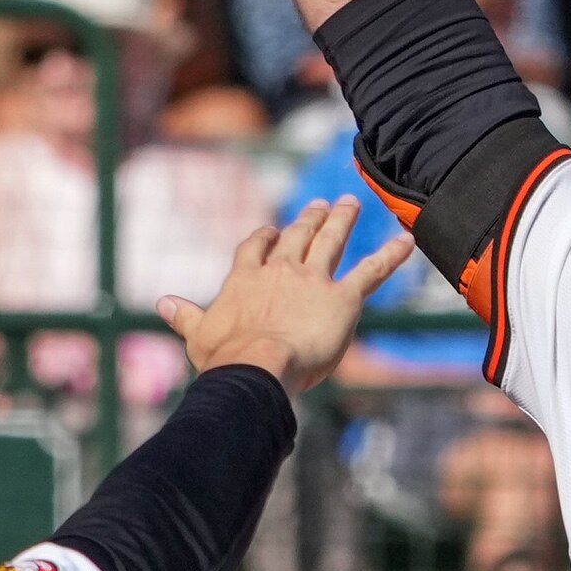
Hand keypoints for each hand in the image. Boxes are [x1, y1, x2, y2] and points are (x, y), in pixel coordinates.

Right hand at [159, 197, 414, 392]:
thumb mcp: (198, 334)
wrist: (257, 367)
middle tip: (321, 205)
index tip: (274, 230)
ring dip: (342, 220)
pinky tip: (407, 241)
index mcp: (246, 278)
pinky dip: (391, 255)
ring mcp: (313, 280)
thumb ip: (185, 315)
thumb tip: (163, 303)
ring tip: (350, 204)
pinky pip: (371, 271)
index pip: (257, 247)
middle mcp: (281, 270)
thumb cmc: (225, 357)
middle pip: (298, 235)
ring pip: (331, 241)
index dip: (267, 236)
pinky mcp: (342, 298)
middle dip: (310, 218)